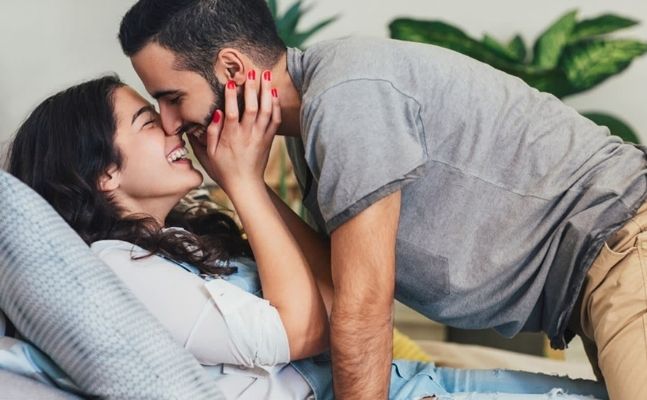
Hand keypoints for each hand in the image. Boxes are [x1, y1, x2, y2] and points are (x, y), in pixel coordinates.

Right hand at [188, 70, 280, 195]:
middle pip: (252, 108)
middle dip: (252, 88)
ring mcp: (260, 136)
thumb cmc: (223, 169)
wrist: (245, 185)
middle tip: (252, 71)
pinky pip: (275, 120)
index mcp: (231, 137)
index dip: (231, 97)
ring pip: (266, 111)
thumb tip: (216, 113)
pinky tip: (274, 93)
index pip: (232, 113)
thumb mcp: (208, 154)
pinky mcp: (269, 139)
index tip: (231, 82)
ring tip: (267, 75)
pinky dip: (276, 106)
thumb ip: (210, 133)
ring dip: (267, 92)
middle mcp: (247, 135)